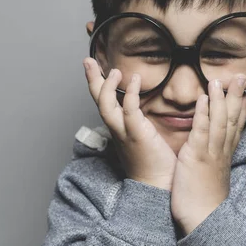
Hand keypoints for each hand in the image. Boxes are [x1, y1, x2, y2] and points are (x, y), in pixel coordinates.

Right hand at [83, 58, 176, 189]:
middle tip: (88, 61)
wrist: (157, 185)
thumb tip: (147, 110)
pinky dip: (129, 93)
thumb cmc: (154, 163)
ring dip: (106, 86)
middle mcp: (116, 129)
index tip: (97, 69)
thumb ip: (141, 123)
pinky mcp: (137, 135)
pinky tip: (134, 79)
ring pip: (106, 105)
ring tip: (113, 70)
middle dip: (92, 80)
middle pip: (98, 101)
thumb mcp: (143, 137)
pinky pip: (129, 110)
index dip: (98, 85)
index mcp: (118, 129)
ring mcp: (124, 132)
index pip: (103, 103)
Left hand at [170, 75, 245, 233]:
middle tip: (242, 76)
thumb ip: (215, 159)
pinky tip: (203, 99)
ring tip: (220, 80)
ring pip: (219, 121)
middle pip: (232, 119)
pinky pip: (201, 131)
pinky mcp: (197, 156)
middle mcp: (221, 150)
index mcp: (225, 155)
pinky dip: (204, 114)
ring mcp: (210, 152)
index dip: (243, 107)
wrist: (204, 219)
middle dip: (237, 97)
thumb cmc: (205, 200)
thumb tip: (216, 150)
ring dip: (220, 99)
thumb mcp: (213, 175)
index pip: (237, 126)